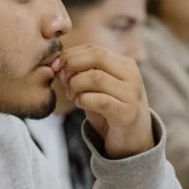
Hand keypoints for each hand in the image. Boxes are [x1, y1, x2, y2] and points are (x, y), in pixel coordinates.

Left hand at [55, 44, 153, 158]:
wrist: (133, 139)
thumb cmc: (111, 110)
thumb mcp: (98, 87)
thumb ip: (83, 72)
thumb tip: (56, 63)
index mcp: (125, 64)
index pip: (94, 49)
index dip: (71, 54)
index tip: (55, 66)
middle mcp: (132, 76)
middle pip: (97, 56)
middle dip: (72, 65)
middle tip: (62, 79)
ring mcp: (131, 94)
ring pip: (96, 77)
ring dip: (76, 85)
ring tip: (72, 95)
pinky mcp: (127, 114)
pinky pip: (99, 100)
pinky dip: (83, 100)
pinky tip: (80, 103)